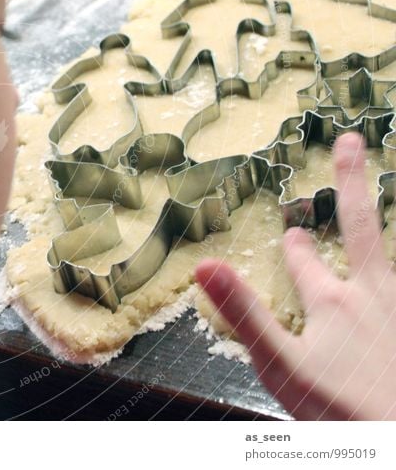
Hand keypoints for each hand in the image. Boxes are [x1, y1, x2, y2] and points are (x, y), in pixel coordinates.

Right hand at [195, 132, 395, 419]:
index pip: (306, 261)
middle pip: (362, 229)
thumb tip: (205, 262)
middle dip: (351, 185)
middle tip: (348, 142)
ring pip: (390, 254)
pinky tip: (391, 271)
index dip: (295, 245)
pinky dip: (394, 266)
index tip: (291, 232)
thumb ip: (243, 311)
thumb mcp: (279, 361)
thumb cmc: (337, 405)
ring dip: (382, 220)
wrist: (394, 438)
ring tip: (384, 196)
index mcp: (333, 300)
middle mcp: (374, 295)